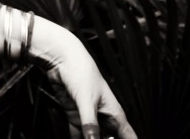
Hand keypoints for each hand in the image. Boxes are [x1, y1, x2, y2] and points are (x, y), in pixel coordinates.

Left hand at [33, 21, 136, 138]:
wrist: (61, 59)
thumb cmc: (81, 71)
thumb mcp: (87, 100)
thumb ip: (90, 123)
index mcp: (114, 112)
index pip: (128, 136)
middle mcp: (103, 116)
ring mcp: (88, 117)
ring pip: (94, 138)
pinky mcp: (74, 115)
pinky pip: (77, 134)